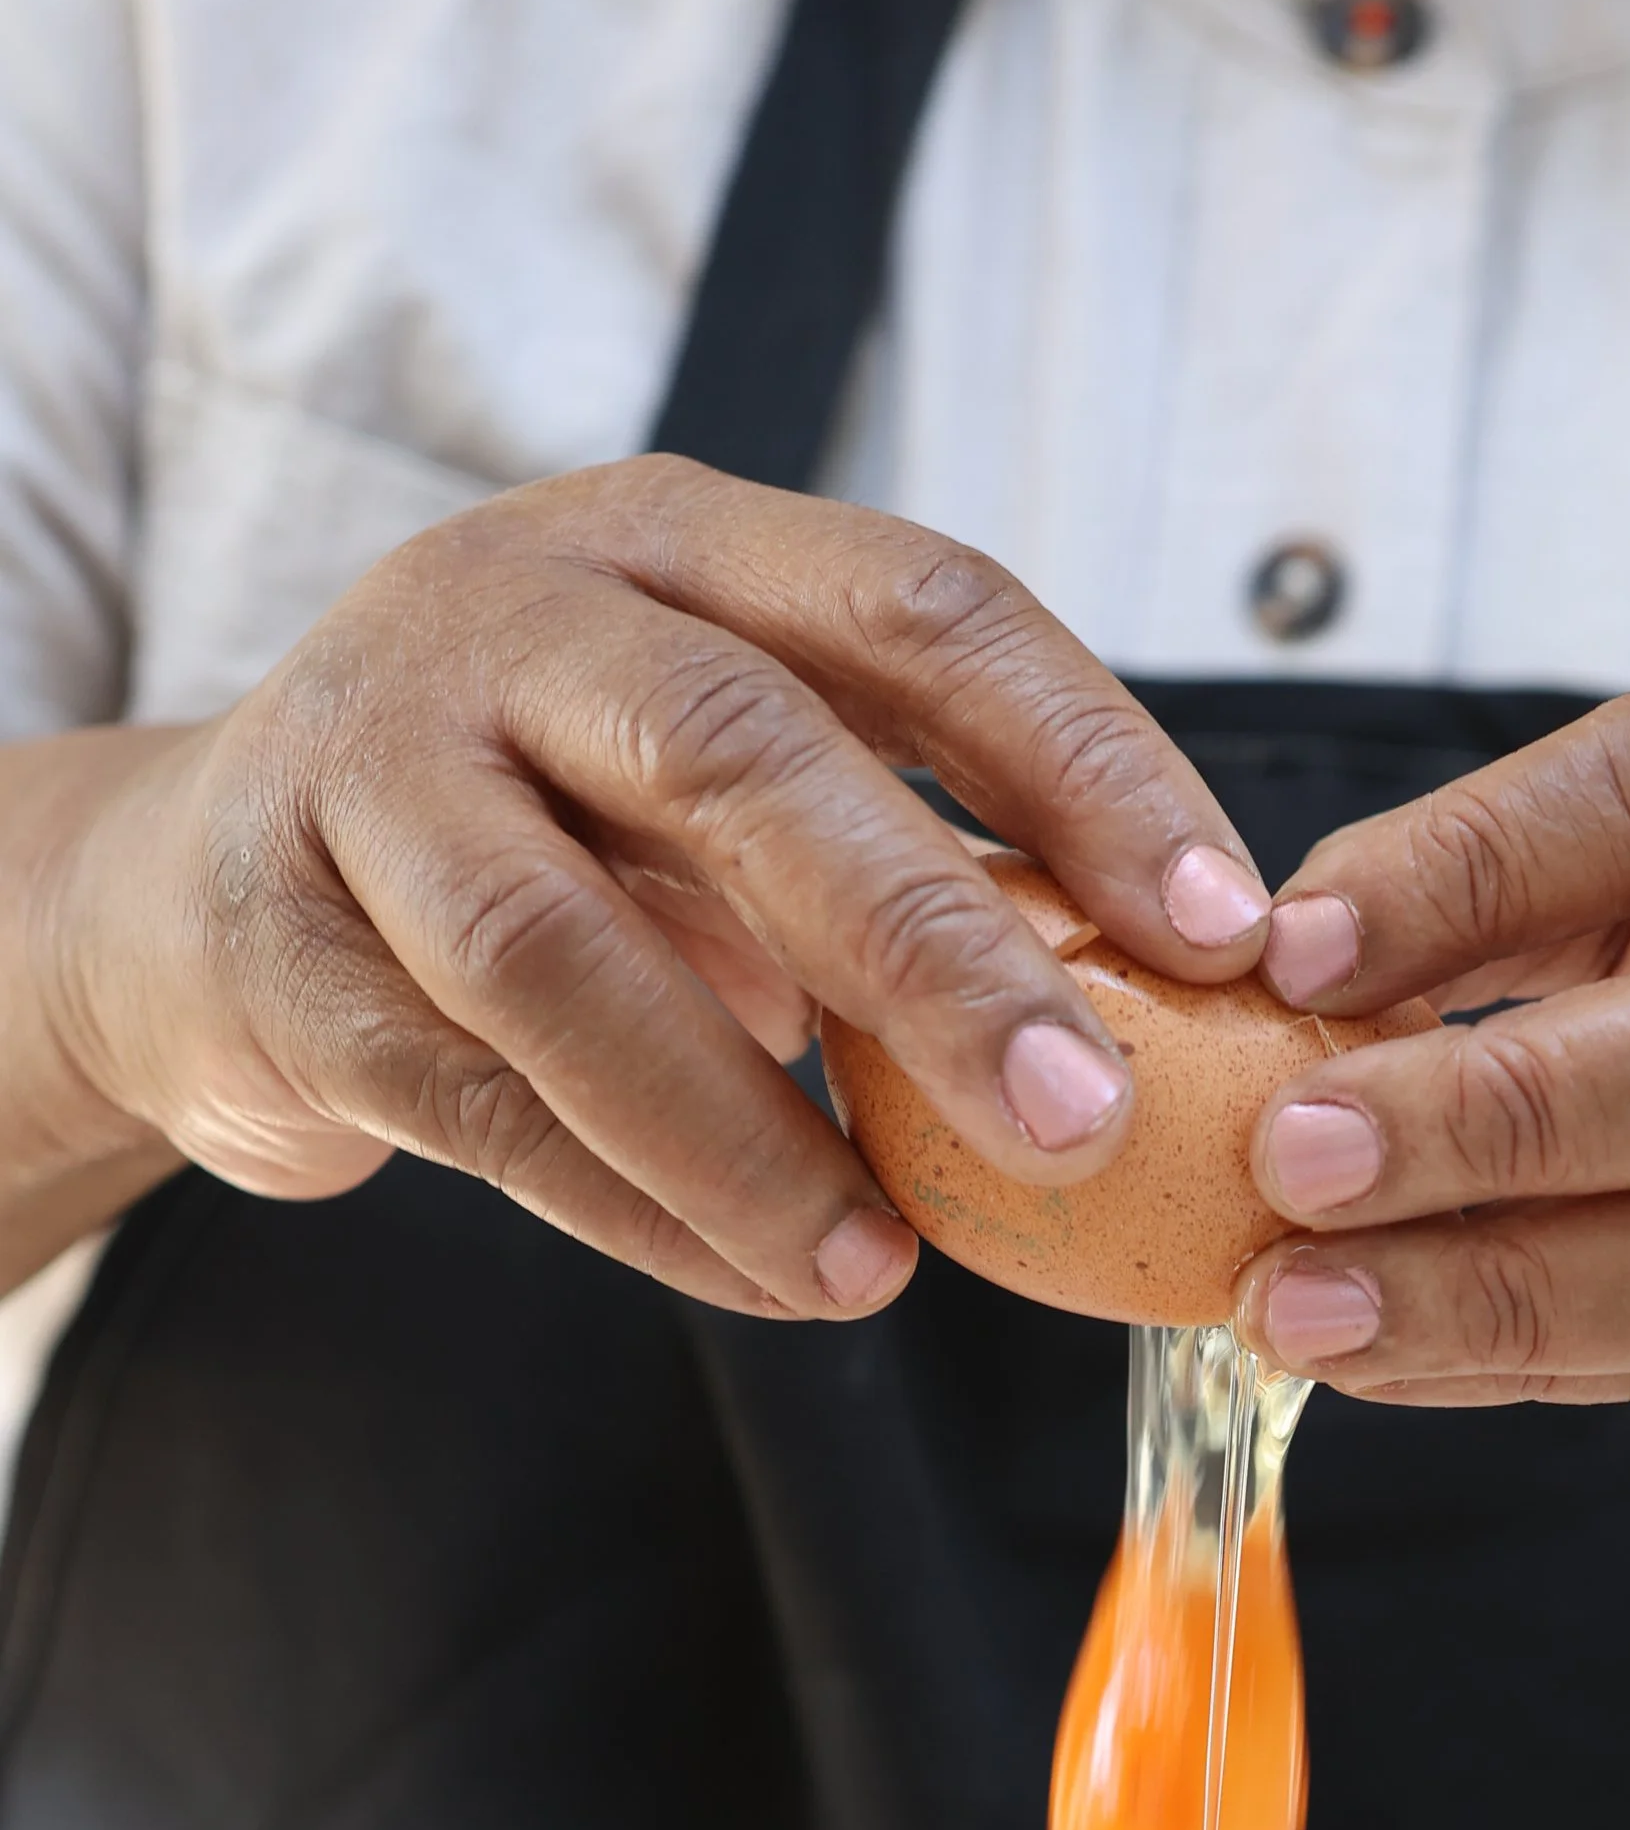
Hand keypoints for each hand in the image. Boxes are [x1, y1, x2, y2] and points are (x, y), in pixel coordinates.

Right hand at [29, 463, 1272, 1318]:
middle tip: (1081, 1114)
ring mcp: (367, 773)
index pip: (916, 604)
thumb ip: (908, 841)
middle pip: (735, 756)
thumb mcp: (718, 775)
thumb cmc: (548, 830)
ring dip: (749, 1133)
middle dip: (932, 947)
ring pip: (565, 956)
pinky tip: (770, 1285)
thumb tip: (1172, 1008)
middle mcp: (505, 614)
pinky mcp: (282, 952)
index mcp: (670, 544)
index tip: (1225, 930)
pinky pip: (480, 1106)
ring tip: (887, 1270)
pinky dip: (640, 1212)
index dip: (1083, 762)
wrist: (205, 888)